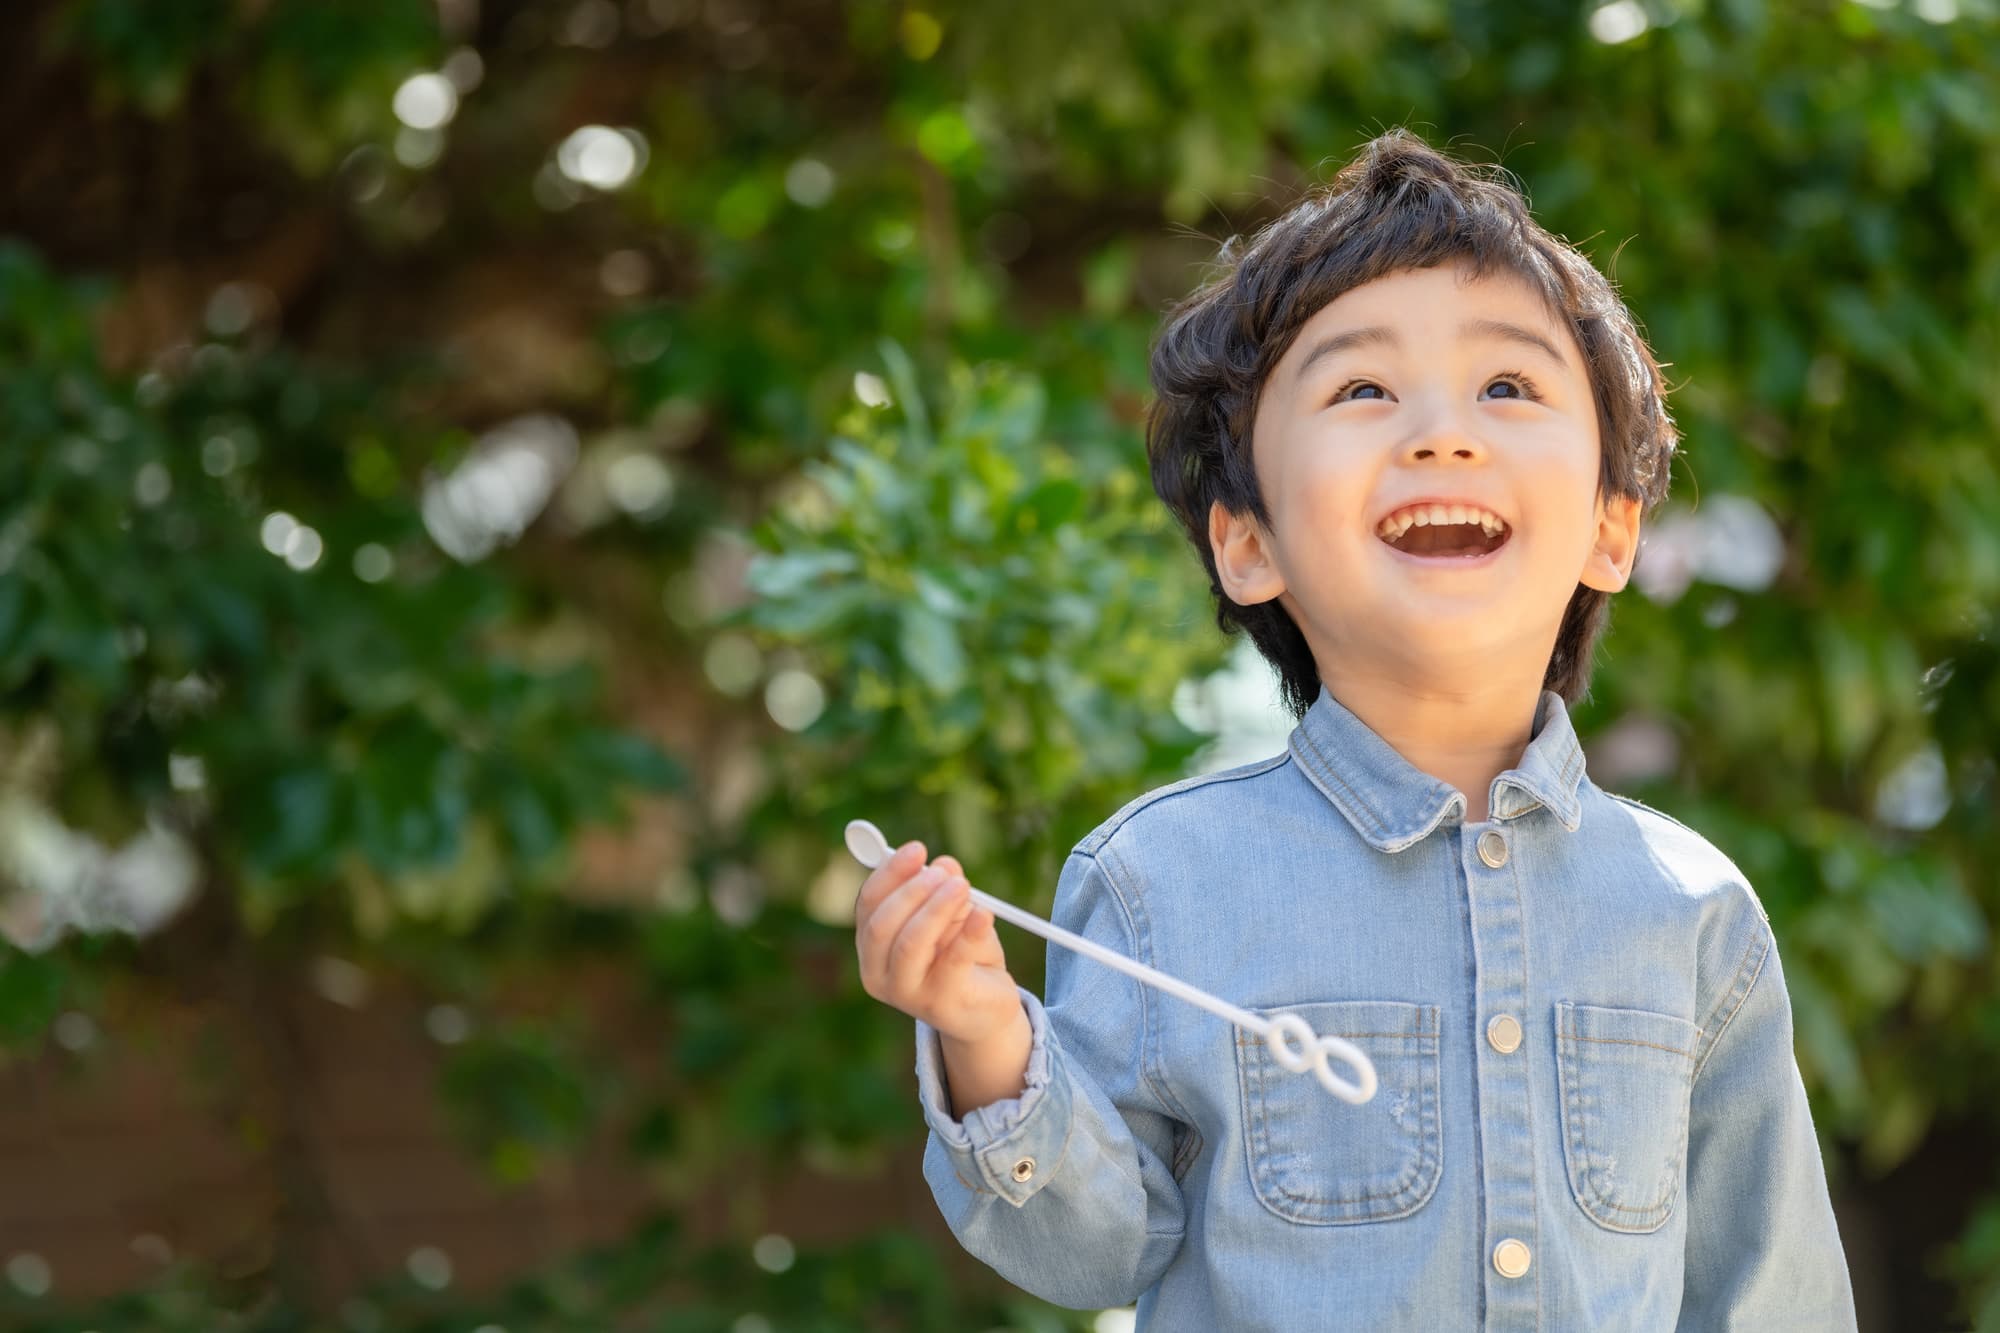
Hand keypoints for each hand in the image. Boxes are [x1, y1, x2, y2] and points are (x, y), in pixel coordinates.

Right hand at [854, 840, 1019, 1044]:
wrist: (985, 1011)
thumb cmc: (960, 957)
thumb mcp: (952, 917)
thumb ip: (945, 890)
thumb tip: (945, 864)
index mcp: (872, 948)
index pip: (868, 905)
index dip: (889, 874)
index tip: (917, 849)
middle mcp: (879, 974)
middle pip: (882, 925)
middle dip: (912, 891)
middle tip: (943, 872)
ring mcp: (907, 994)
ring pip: (910, 944)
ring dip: (936, 908)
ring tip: (963, 887)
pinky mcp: (942, 1005)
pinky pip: (952, 962)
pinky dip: (969, 933)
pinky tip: (984, 914)